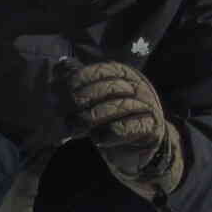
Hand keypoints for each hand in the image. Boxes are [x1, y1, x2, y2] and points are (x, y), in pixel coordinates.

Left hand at [64, 60, 183, 201]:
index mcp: (123, 74)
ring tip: (77, 128)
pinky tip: (98, 140)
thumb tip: (60, 64)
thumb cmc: (110, 119)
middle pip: (110, 87)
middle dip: (84, 99)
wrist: (135, 147)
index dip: (79, 80)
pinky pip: (130, 127)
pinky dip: (111, 134)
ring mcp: (147, 106)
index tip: (61, 92)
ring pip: (120, 106)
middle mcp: (138, 86)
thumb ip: (79, 83)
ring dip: (93, 118)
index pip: (100, 71)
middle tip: (67, 113)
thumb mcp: (93, 100)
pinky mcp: (151, 127)